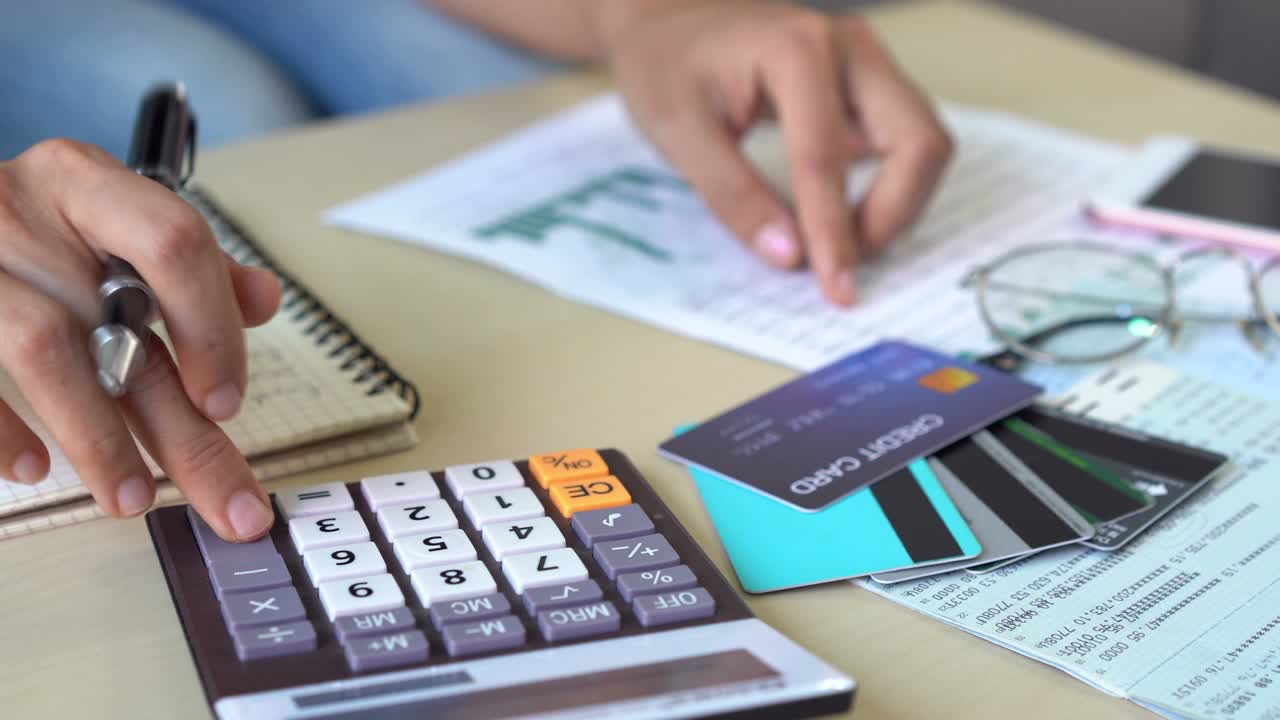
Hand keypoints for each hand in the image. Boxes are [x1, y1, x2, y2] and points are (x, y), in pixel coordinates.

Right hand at [0, 139, 281, 540]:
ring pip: (41, 348)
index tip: (227, 404)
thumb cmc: (22, 226)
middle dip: (187, 433)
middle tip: (235, 507)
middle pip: (118, 324)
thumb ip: (185, 265)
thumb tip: (265, 299)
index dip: (210, 326)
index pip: (174, 242)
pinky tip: (29, 467)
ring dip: (97, 438)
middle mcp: (24, 210)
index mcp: (85, 183)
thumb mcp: (102, 222)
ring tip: (130, 498)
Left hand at [597, 1, 952, 304]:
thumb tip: (790, 255)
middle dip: (892, 214)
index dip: (834, 232)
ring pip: (924, 144)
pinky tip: (844, 216)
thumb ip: (733, 195)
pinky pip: (905, 143)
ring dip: (897, 205)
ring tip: (839, 243)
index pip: (826, 157)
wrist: (670, 20)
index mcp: (796, 50)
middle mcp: (849, 48)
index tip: (837, 287)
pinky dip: (890, 188)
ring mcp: (867, 63)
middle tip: (844, 262)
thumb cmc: (668, 66)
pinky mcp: (869, 85)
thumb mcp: (679, 133)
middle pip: (918, 142)